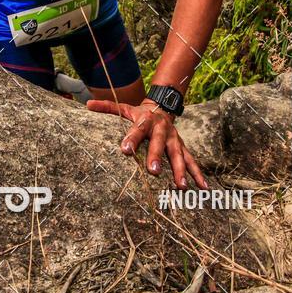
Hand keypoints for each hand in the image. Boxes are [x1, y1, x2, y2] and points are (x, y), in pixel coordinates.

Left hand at [87, 97, 207, 188]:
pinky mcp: (182, 147)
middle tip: (153, 171)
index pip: (137, 130)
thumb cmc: (140, 114)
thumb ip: (108, 108)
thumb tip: (88, 105)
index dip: (131, 139)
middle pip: (160, 144)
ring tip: (181, 186)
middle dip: (157, 157)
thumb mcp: (125, 108)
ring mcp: (175, 139)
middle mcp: (162, 130)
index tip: (125, 150)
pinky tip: (203, 187)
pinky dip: (198, 174)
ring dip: (181, 170)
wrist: (163, 107)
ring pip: (179, 155)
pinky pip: (192, 161)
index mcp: (146, 121)